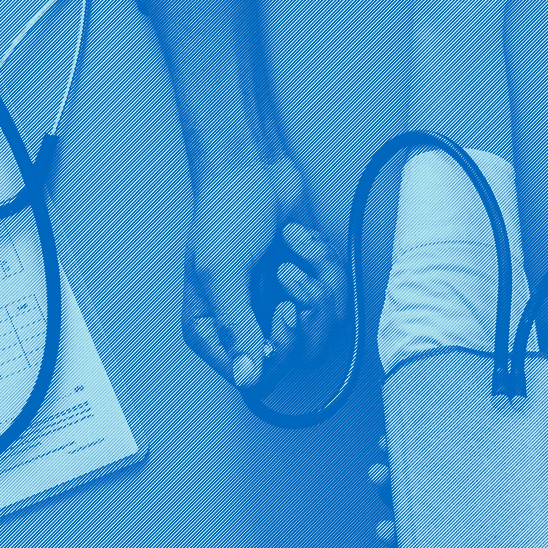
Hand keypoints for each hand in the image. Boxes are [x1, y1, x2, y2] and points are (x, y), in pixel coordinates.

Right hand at [183, 156, 344, 388]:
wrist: (251, 168)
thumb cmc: (225, 215)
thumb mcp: (222, 273)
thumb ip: (237, 328)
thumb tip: (248, 379)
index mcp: (212, 331)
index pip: (255, 377)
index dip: (279, 351)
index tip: (283, 311)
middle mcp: (246, 324)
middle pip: (296, 356)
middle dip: (303, 310)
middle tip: (285, 273)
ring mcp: (279, 304)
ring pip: (321, 328)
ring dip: (314, 280)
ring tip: (290, 250)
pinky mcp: (307, 284)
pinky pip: (335, 295)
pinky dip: (322, 262)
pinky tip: (298, 239)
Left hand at [372, 353, 547, 547]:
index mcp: (537, 505)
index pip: (487, 538)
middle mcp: (508, 481)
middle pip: (452, 509)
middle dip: (412, 516)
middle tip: (384, 518)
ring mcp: (491, 448)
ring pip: (439, 470)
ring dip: (405, 474)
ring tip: (380, 471)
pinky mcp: (481, 414)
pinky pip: (442, 429)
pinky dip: (418, 434)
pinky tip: (395, 435)